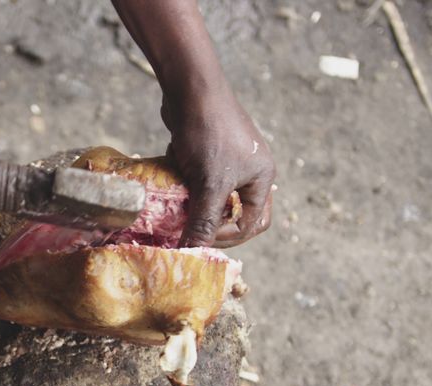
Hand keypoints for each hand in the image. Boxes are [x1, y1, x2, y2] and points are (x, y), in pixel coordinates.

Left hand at [162, 86, 275, 247]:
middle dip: (211, 224)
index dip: (227, 237)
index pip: (253, 224)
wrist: (190, 88)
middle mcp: (248, 171)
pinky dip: (183, 187)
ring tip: (176, 211)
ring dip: (194, 206)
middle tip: (190, 232)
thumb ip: (204, 220)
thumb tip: (193, 252)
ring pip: (211, 197)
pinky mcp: (204, 152)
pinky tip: (170, 187)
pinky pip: (196, 181)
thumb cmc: (209, 134)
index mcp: (261, 179)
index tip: (199, 239)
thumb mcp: (210, 183)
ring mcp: (226, 161)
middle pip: (234, 213)